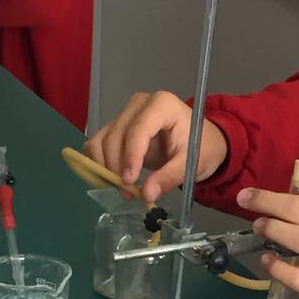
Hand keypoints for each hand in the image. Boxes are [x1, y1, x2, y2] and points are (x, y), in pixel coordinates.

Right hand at [86, 90, 227, 202]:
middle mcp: (139, 104)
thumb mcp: (191, 163)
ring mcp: (125, 114)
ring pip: (102, 140)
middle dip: (117, 166)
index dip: (131, 156)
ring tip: (121, 189)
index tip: (129, 181)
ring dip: (105, 167)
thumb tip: (147, 194)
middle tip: (127, 193)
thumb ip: (169, 177)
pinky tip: (109, 180)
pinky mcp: (116, 127)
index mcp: (162, 105)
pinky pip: (97, 144)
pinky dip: (98, 163)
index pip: (138, 129)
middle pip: (116, 135)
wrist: (200, 141)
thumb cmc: (201, 146)